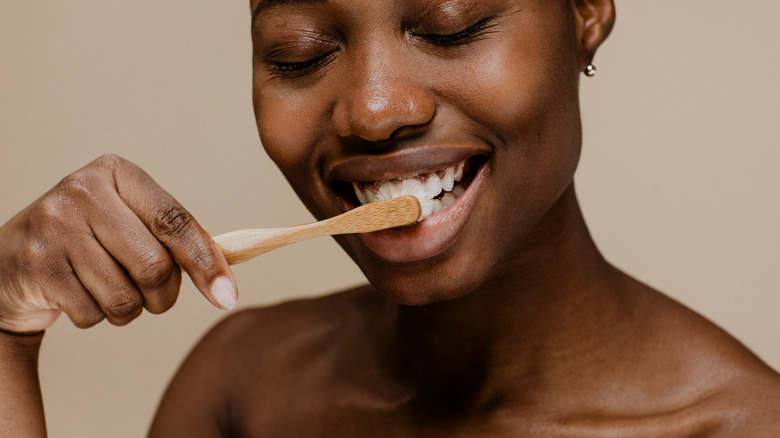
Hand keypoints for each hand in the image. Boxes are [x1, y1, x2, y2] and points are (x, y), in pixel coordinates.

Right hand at [0, 154, 236, 332]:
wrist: (9, 262)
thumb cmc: (88, 242)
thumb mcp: (127, 222)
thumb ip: (172, 238)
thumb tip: (225, 280)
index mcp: (116, 172)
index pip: (175, 221)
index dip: (206, 262)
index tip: (227, 295)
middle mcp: (82, 191)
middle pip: (155, 265)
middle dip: (163, 296)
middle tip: (154, 297)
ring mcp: (54, 227)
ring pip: (125, 297)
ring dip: (129, 310)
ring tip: (109, 292)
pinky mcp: (36, 265)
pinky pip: (93, 314)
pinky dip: (96, 318)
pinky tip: (78, 296)